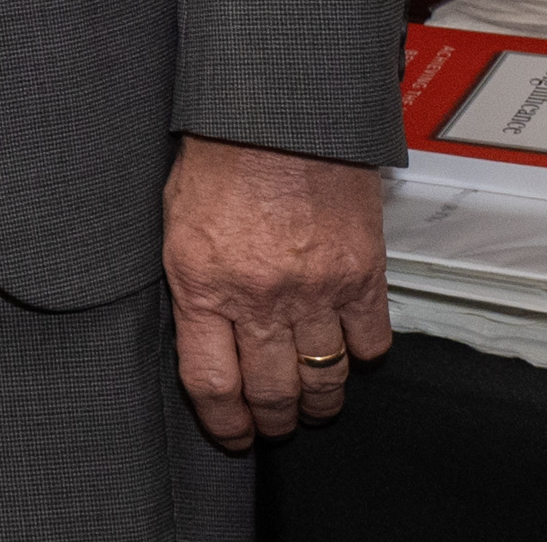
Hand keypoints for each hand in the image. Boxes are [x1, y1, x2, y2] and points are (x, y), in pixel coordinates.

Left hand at [167, 134, 390, 446]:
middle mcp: (258, 296)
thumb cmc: (218, 153)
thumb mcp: (176, 220)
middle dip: (273, 420)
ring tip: (313, 405)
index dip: (224, 423)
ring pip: (324, 379)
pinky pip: (370, 344)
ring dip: (319, 402)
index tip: (232, 434)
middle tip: (274, 424)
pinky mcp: (362, 277)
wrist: (278, 111)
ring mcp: (315, 290)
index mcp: (201, 282)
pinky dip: (362, 357)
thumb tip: (202, 332)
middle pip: (272, 393)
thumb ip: (191, 281)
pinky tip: (349, 352)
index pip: (211, 383)